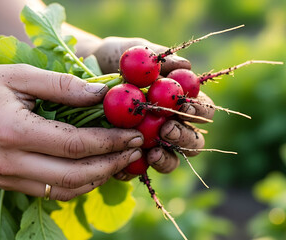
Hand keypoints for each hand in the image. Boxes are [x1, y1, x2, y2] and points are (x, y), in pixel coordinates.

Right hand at [0, 64, 143, 200]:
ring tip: (121, 159)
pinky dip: (80, 183)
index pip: (74, 145)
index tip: (133, 133)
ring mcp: (8, 179)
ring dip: (99, 177)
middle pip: (76, 174)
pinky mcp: (9, 184)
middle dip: (112, 163)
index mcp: (12, 132)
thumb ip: (62, 86)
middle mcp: (10, 163)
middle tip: (135, 148)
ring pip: (67, 189)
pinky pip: (54, 191)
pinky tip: (95, 168)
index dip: (109, 141)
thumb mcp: (19, 75)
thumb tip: (103, 94)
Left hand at [91, 37, 214, 179]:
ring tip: (152, 151)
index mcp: (180, 102)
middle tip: (167, 128)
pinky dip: (133, 169)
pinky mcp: (130, 157)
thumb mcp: (132, 51)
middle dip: (184, 138)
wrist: (83, 70)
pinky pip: (136, 170)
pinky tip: (124, 163)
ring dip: (166, 159)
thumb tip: (184, 65)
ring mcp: (152, 143)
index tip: (183, 105)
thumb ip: (157, 58)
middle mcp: (171, 125)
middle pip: (193, 141)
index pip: (203, 111)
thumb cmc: (114, 57)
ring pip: (171, 161)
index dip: (199, 111)